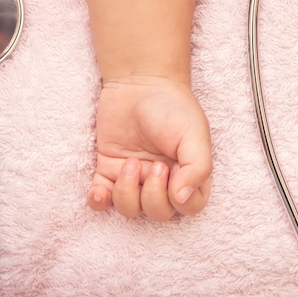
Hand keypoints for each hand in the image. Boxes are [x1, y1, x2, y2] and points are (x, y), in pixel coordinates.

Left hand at [87, 76, 211, 220]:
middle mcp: (163, 181)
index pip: (189, 207)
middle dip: (153, 195)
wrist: (140, 82)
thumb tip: (182, 199)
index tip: (171, 168)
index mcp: (189, 174)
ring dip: (127, 193)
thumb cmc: (172, 106)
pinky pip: (102, 201)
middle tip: (153, 164)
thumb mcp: (195, 133)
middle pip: (159, 214)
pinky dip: (99, 202)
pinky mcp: (109, 171)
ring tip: (130, 163)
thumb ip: (198, 168)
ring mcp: (135, 178)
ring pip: (130, 210)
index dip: (179, 199)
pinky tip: (100, 190)